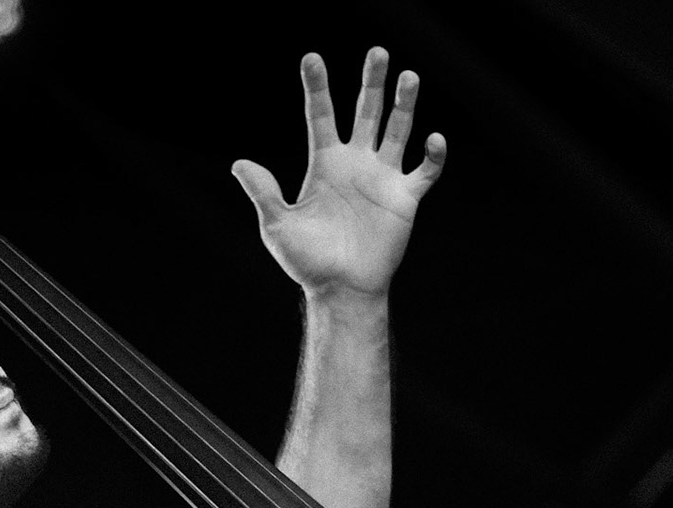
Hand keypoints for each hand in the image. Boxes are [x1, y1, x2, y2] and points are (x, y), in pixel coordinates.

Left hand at [233, 48, 446, 301]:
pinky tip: (433, 139)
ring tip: (408, 75)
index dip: (317, 88)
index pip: (321, 117)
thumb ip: (264, 193)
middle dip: (372, 82)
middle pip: (366, 112)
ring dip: (404, 104)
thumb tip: (240, 163)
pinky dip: (433, 155)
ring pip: (397, 130)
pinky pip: (424, 170)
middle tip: (378, 52)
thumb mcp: (278, 226)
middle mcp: (355, 164)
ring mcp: (382, 178)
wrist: (341, 291)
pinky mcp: (405, 198)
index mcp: (325, 165)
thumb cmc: (307, 262)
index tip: (311, 58)